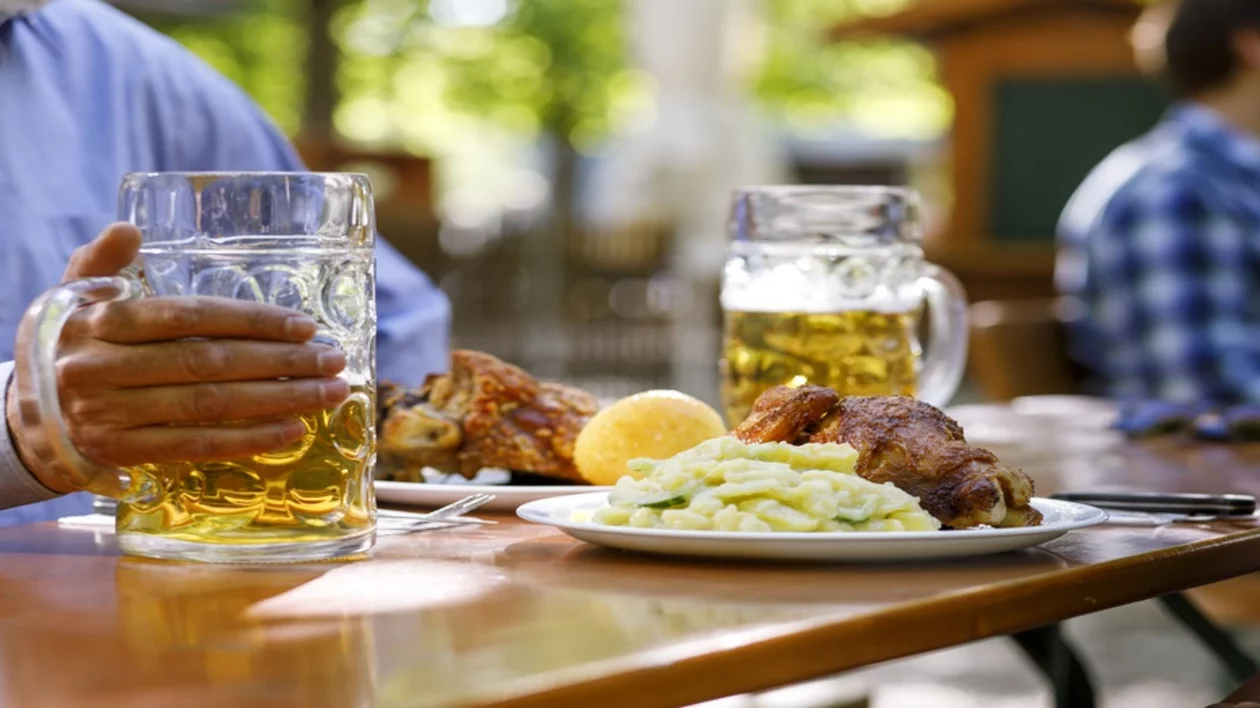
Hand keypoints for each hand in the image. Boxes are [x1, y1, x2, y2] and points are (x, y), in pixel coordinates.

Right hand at [5, 223, 350, 492]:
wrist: (26, 414)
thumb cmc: (71, 344)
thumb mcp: (74, 296)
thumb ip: (102, 261)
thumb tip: (128, 227)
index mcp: (100, 321)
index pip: (189, 318)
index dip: (251, 320)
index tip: (305, 326)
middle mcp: (103, 368)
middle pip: (209, 363)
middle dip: (281, 362)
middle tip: (333, 360)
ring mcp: (111, 414)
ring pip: (210, 406)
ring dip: (279, 400)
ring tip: (329, 394)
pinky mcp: (123, 452)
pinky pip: (196, 446)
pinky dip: (248, 440)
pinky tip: (292, 429)